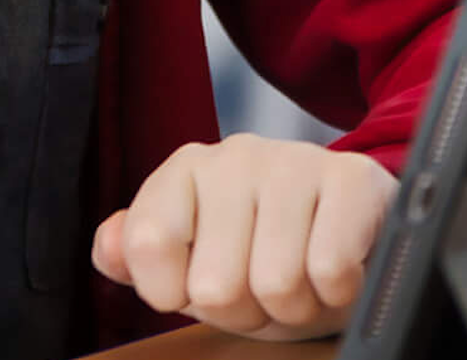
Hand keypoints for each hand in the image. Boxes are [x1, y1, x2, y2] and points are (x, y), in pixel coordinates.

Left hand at [91, 135, 397, 339]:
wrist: (360, 230)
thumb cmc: (268, 250)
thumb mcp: (198, 258)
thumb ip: (141, 253)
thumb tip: (107, 251)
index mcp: (186, 169)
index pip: (146, 245)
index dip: (177, 294)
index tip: (200, 287)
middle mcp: (234, 154)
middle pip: (215, 288)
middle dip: (246, 312)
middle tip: (265, 291)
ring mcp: (293, 160)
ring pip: (275, 285)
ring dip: (295, 308)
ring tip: (304, 282)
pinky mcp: (351, 180)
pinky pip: (329, 271)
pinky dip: (338, 295)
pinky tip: (338, 273)